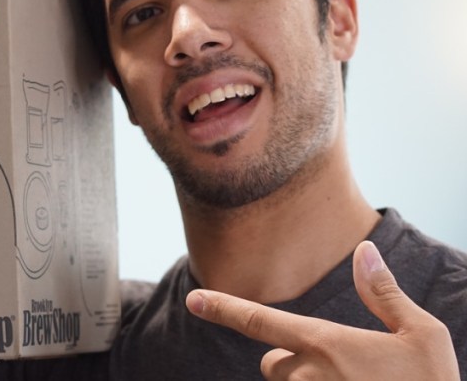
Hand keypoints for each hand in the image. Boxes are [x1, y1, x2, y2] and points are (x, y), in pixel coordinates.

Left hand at [185, 241, 458, 379]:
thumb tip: (364, 250)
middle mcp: (307, 377)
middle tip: (344, 372)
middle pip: (273, 362)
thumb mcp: (424, 336)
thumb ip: (384, 294)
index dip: (223, 308)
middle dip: (294, 363)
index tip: (194, 298)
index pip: (259, 321)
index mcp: (326, 345)